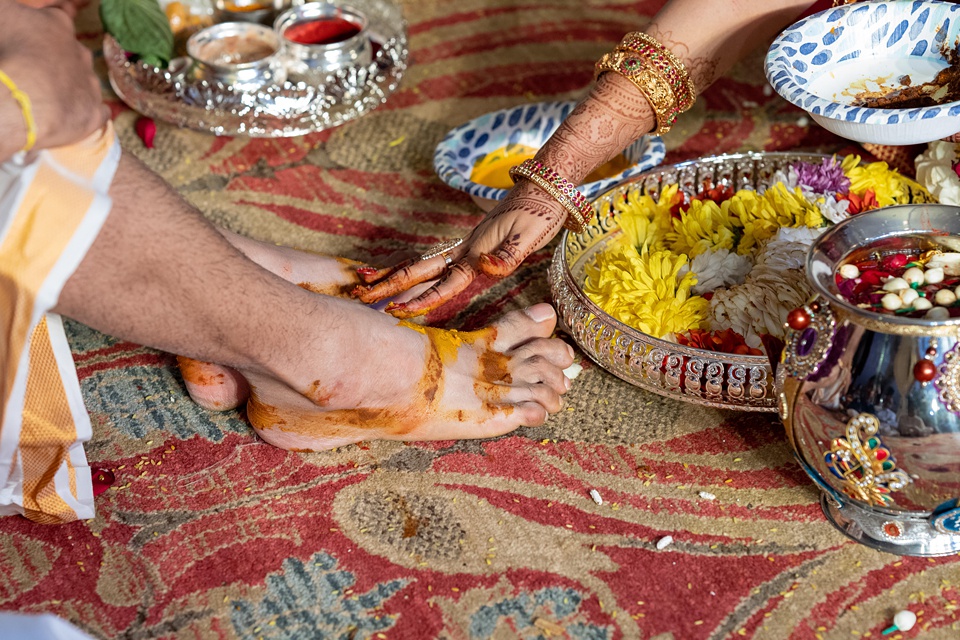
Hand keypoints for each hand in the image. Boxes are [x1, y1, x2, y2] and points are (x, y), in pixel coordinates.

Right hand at [0, 0, 106, 158]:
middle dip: (60, 60)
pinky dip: (88, 113)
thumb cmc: (7, 52)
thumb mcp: (4, 17)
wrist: (21, 95)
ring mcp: (90, 83)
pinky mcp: (94, 112)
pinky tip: (75, 116)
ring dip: (73, 87)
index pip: (59, 18)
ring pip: (86, 81)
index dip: (50, 27)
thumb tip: (20, 18)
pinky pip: (99, 111)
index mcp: (57, 24)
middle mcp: (80, 52)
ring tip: (50, 97)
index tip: (44, 35)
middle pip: (74, 52)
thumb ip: (16, 15)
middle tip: (38, 72)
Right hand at [353, 180, 568, 317]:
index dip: (423, 298)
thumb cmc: (542, 211)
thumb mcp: (531, 235)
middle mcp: (466, 247)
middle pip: (422, 269)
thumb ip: (508, 255)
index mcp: (477, 249)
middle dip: (392, 284)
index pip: (445, 281)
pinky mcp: (475, 243)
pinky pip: (439, 260)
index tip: (398, 311)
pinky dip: (418, 269)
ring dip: (399, 276)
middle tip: (363, 296)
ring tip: (372, 284)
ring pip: (426, 264)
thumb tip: (485, 269)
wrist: (546, 185)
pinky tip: (409, 275)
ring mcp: (468, 244)